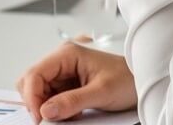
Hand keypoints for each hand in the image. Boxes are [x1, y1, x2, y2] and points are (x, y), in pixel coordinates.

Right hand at [16, 42, 136, 122]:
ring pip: (39, 93)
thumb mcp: (101, 92)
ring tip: (66, 116)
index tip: (40, 117)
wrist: (142, 83)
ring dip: (46, 108)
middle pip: (31, 82)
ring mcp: (63, 73)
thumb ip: (72, 101)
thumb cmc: (127, 80)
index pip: (34, 74)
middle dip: (36, 102)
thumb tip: (46, 110)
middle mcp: (61, 61)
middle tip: (49, 120)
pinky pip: (51, 100)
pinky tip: (71, 114)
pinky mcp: (67, 86)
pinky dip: (56, 111)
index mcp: (67, 54)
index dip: (32, 97)